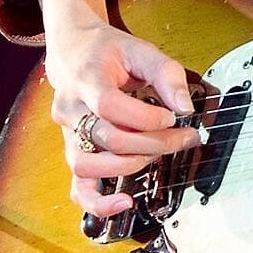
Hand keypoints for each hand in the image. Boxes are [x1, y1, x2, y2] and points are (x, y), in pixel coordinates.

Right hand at [37, 0, 199, 219]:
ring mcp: (66, 134)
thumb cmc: (108, 51)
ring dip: (130, 166)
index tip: (173, 116)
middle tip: (182, 137)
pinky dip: (99, 202)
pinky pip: (77, 187)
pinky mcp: (72, 152)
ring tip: (156, 155)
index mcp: (85, 80)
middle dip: (152, 143)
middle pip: (108, 138)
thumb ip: (167, 74)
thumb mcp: (140, 49)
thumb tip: (185, 108)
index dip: (145, 118)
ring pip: (89, 165)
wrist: (72, 51)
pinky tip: (125, 201)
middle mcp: (70, 109)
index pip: (110, 106)